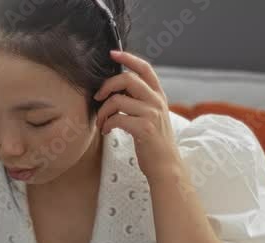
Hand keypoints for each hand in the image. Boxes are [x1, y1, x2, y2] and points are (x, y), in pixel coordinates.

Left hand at [93, 50, 183, 183]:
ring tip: (101, 121)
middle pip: (128, 79)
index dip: (128, 58)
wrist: (166, 166)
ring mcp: (152, 114)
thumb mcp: (151, 116)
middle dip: (107, 85)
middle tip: (98, 97)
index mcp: (158, 95)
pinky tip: (106, 131)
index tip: (112, 54)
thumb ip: (139, 101)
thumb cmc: (153, 142)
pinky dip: (107, 124)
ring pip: (118, 100)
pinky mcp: (145, 128)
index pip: (145, 68)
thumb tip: (115, 90)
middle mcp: (157, 101)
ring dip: (103, 110)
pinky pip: (117, 118)